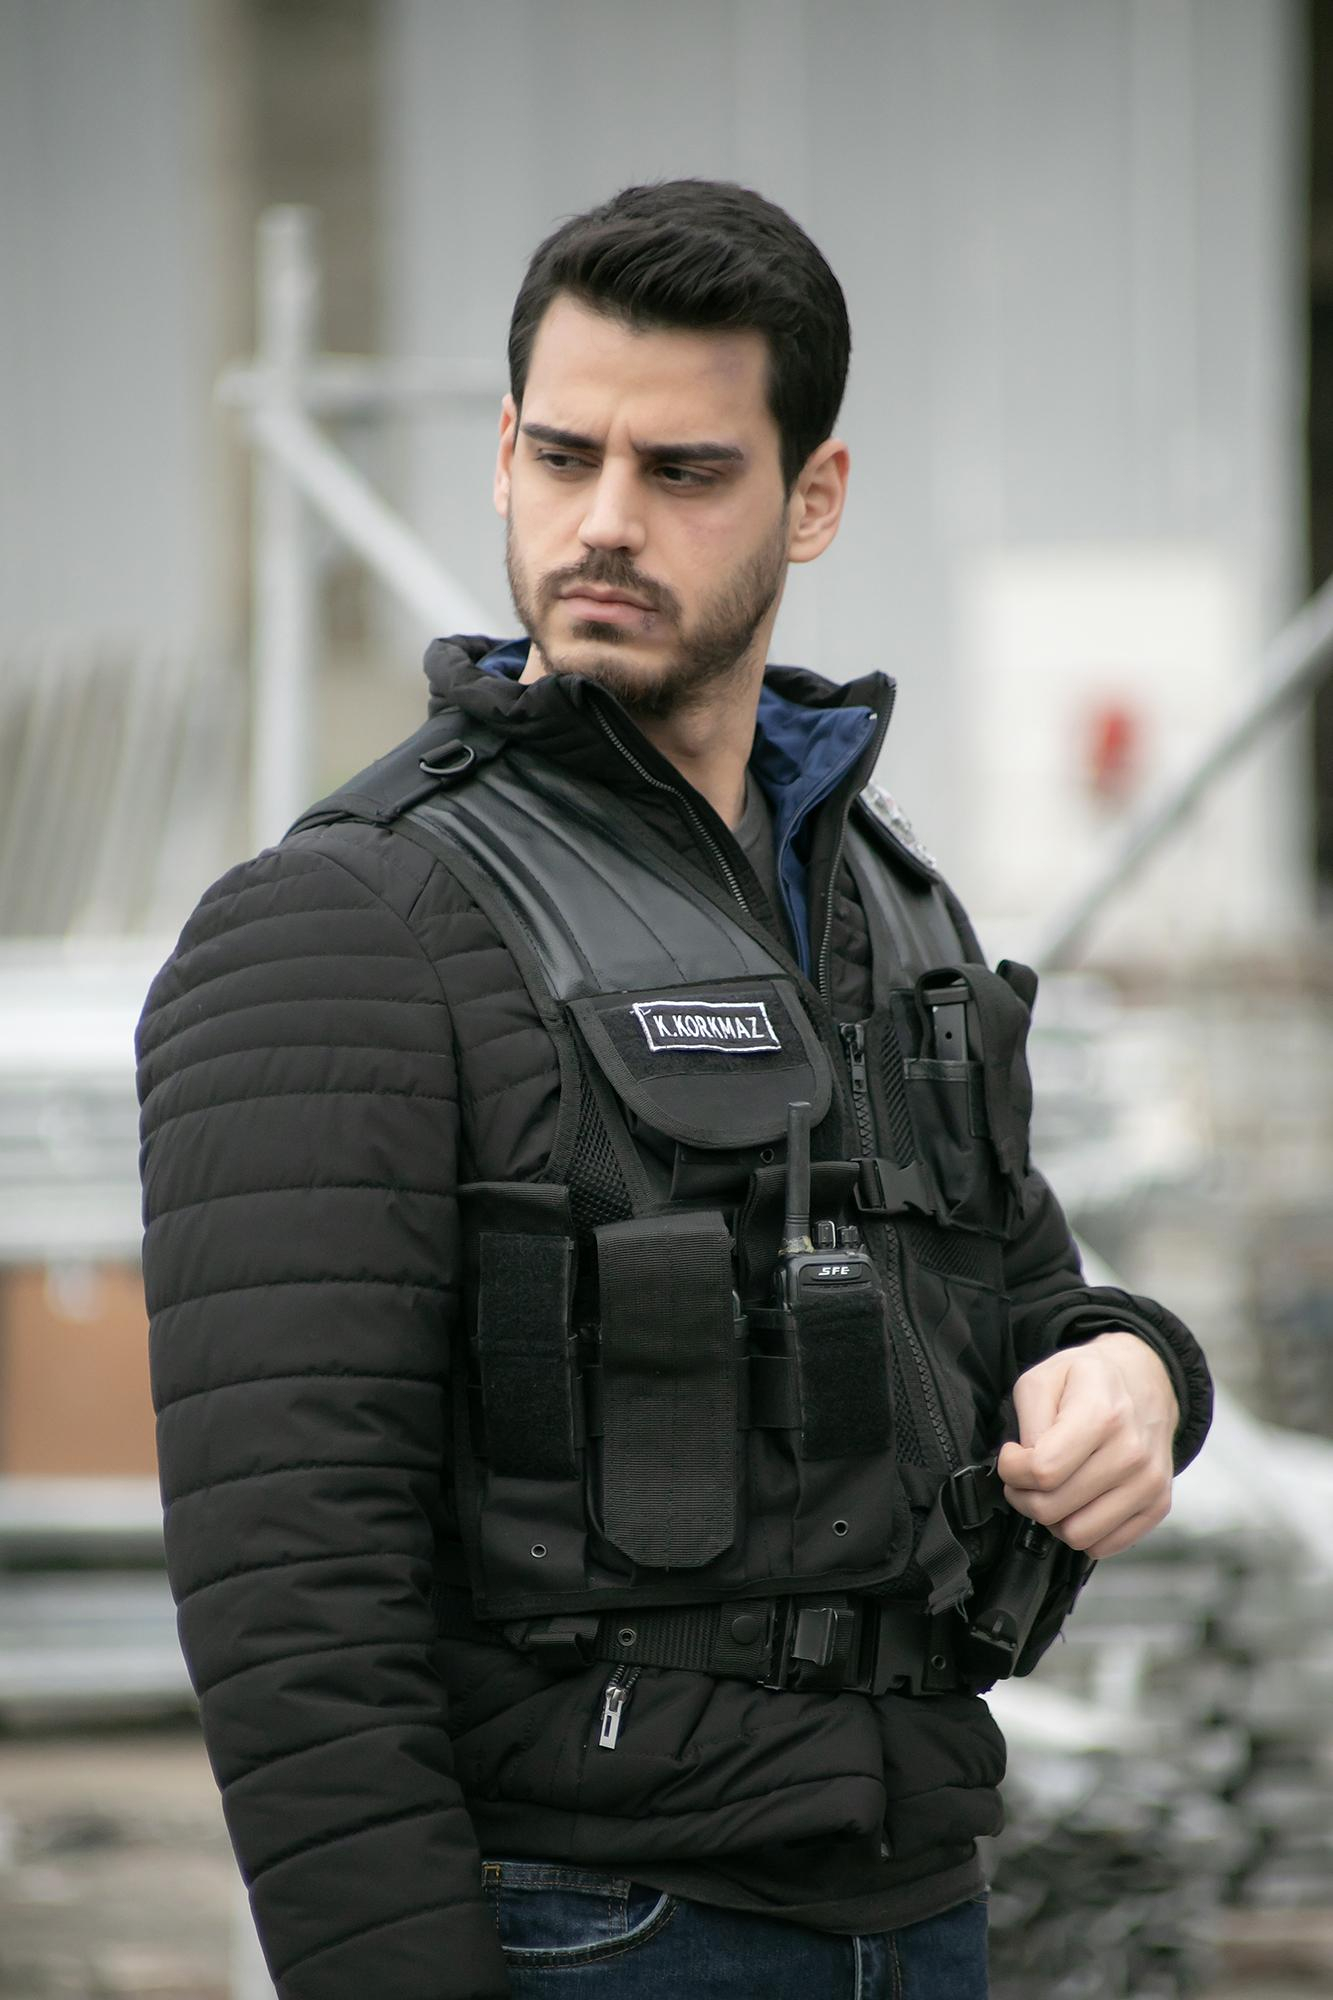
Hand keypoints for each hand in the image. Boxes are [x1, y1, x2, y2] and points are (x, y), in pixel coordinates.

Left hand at [996, 1332, 1178, 1558]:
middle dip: (1024, 1495)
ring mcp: (1149, 1483)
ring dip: (1053, 1518)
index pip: (1043, 1471)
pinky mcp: (1157, 1505)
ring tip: (1052, 1489)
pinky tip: (1079, 1500)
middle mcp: (1132, 1452)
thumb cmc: (1089, 1381)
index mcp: (1102, 1414)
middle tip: (1026, 1475)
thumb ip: (1028, 1420)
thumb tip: (1028, 1465)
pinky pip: (1104, 1545)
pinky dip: (1082, 1529)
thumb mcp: (1045, 1377)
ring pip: (1077, 1535)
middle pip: (1053, 1508)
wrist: (1146, 1381)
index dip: (1012, 1470)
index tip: (1013, 1456)